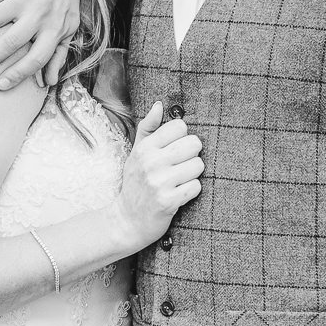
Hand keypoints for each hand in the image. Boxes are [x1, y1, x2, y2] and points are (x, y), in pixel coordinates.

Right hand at [107, 102, 203, 251]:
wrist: (127, 220)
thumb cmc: (135, 183)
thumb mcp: (137, 153)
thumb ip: (148, 127)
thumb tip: (159, 105)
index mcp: (145, 147)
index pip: (180, 126)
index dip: (182, 137)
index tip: (175, 149)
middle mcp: (151, 162)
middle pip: (194, 143)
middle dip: (192, 155)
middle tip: (181, 166)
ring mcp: (159, 182)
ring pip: (198, 165)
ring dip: (193, 174)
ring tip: (179, 180)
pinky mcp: (168, 201)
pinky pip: (196, 187)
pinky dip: (192, 190)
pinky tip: (180, 193)